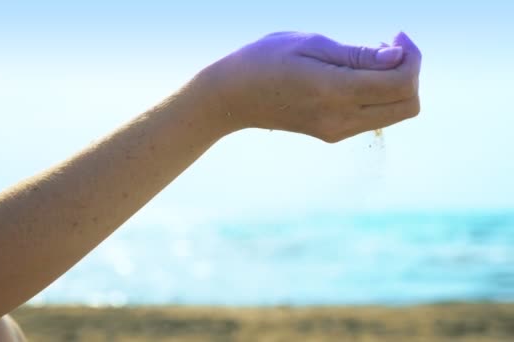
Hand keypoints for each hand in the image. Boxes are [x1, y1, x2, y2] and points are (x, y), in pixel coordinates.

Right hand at [203, 31, 421, 141]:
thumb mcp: (309, 44)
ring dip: (396, 84)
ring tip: (370, 56)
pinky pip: (374, 118)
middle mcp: (340, 119)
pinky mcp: (331, 134)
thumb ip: (357, 55)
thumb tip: (399, 57)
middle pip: (407, 105)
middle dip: (410, 72)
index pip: (401, 83)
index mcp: (334, 92)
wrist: (232, 97)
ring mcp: (336, 131)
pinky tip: (357, 74)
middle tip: (389, 45)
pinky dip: (379, 95)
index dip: (412, 56)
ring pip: (394, 114)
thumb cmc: (264, 60)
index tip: (395, 35)